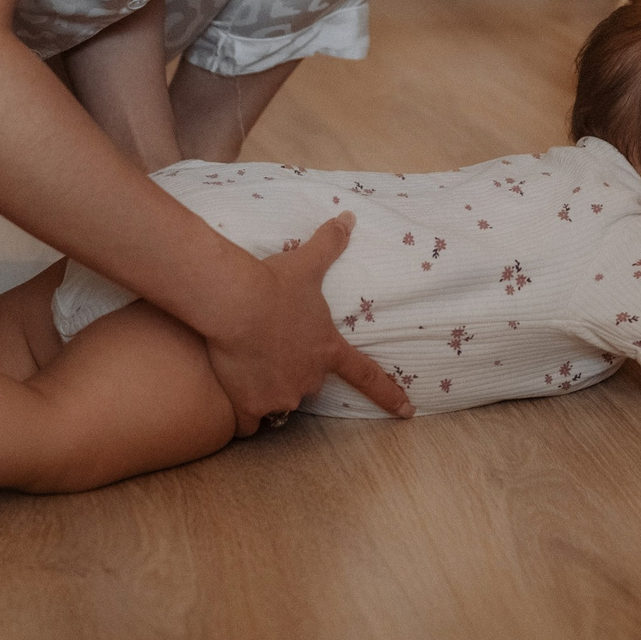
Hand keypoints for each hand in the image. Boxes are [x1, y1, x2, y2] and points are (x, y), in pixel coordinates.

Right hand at [199, 213, 412, 433]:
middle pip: (307, 383)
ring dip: (267, 390)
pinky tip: (232, 392)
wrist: (236, 304)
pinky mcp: (251, 406)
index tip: (408, 412)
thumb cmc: (274, 284)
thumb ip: (330, 243)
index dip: (388, 394)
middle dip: (293, 371)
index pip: (367, 376)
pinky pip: (248, 422)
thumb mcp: (308, 263)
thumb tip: (348, 217)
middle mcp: (309, 378)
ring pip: (278, 402)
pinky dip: (242, 414)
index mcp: (328, 349)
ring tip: (247, 363)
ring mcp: (281, 395)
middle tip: (270, 347)